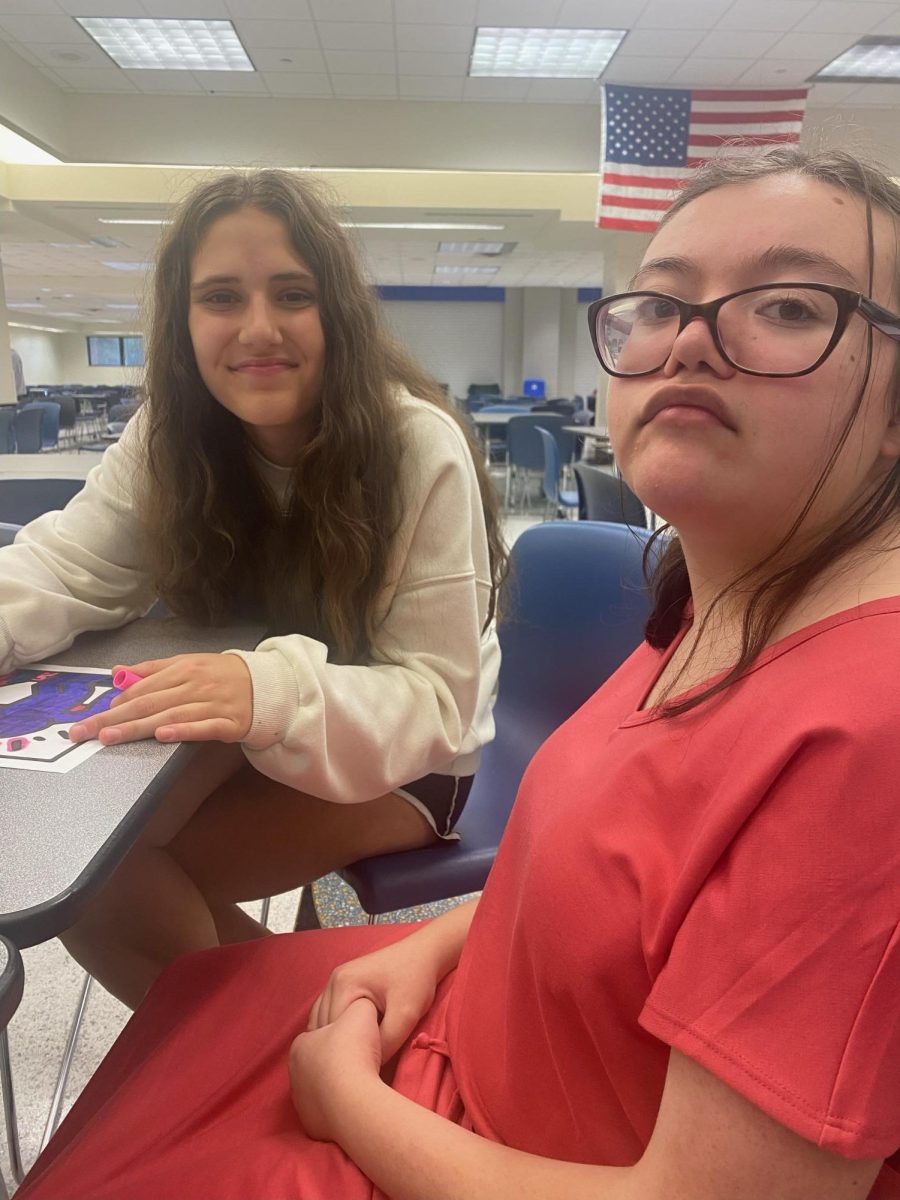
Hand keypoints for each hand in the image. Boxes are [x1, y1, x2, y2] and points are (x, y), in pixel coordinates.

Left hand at [69, 653, 252, 745]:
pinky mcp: (229, 723)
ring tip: (111, 737)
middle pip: (149, 703)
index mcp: (183, 669)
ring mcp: (212, 704)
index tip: (92, 717)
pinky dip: (183, 730)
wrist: (268, 685)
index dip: (115, 703)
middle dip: (115, 718)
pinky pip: (203, 727)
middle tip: (87, 732)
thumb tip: (118, 672)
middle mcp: (195, 685)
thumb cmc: (222, 676)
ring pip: (170, 716)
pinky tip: (163, 735)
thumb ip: (153, 669)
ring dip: (138, 727)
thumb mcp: (188, 664)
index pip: (142, 688)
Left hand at [289, 998, 382, 1142]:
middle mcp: (294, 1074)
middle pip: (319, 1062)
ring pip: (322, 1088)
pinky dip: (339, 1106)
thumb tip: (363, 1003)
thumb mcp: (362, 1012)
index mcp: (300, 1045)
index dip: (340, 1032)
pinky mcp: (312, 1126)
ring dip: (337, 1085)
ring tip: (361, 1082)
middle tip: (361, 1059)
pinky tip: (356, 1102)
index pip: (319, 1034)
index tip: (358, 1036)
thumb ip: (359, 1004)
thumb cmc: (354, 1052)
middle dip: (336, 1060)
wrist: (354, 1102)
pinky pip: (327, 1111)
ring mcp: (301, 1103)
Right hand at [307, 931, 443, 1061]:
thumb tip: (367, 1069)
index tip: (366, 1064)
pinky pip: (327, 1014)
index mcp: (343, 984)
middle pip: (323, 1028)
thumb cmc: (417, 980)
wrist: (425, 953)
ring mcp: (334, 981)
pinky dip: (335, 1029)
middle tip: (362, 1061)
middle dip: (339, 1047)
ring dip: (335, 1039)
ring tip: (358, 1052)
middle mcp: (332, 980)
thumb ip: (385, 1045)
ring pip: (322, 1022)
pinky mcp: (341, 984)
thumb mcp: (406, 1016)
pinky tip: (354, 1039)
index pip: (332, 1032)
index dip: (348, 1053)